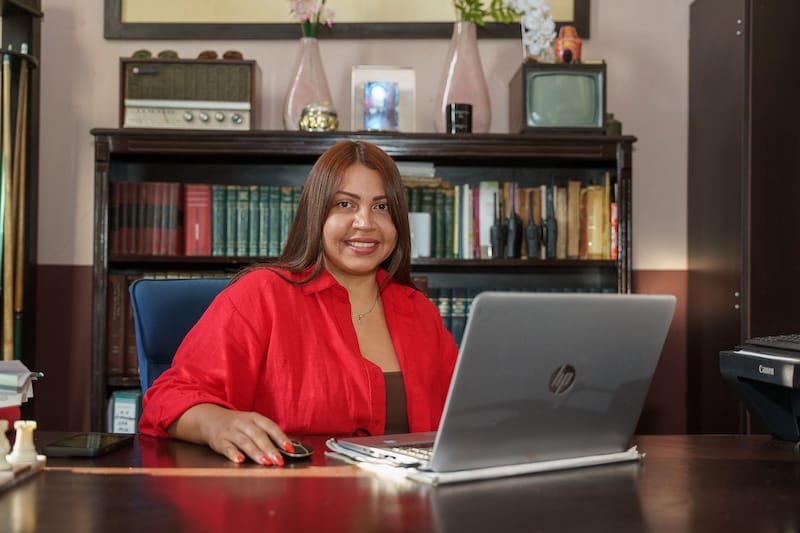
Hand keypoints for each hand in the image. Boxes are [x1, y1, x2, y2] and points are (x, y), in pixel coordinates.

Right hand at [169, 404, 294, 465]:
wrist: (210, 420)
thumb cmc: (238, 425)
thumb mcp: (253, 424)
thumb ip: (267, 434)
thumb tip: (287, 448)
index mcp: (255, 418)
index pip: (270, 426)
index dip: (281, 438)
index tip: (290, 449)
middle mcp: (243, 423)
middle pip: (258, 435)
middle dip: (270, 448)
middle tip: (279, 460)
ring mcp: (231, 432)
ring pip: (245, 442)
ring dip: (256, 453)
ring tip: (265, 462)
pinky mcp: (219, 441)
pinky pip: (227, 448)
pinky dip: (234, 454)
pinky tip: (240, 461)